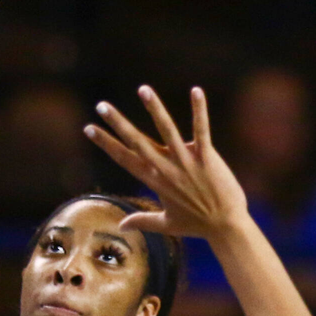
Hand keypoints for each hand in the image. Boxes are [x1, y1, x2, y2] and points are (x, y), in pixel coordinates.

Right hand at [85, 86, 248, 240]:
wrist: (226, 226)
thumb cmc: (198, 225)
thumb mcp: (166, 224)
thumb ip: (142, 221)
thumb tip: (121, 226)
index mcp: (155, 181)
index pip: (124, 158)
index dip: (106, 143)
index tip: (89, 128)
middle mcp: (166, 169)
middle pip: (137, 142)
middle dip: (118, 123)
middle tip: (101, 106)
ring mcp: (186, 162)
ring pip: (167, 130)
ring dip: (155, 109)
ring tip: (143, 89)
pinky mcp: (207, 157)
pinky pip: (202, 130)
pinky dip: (199, 110)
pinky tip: (196, 90)